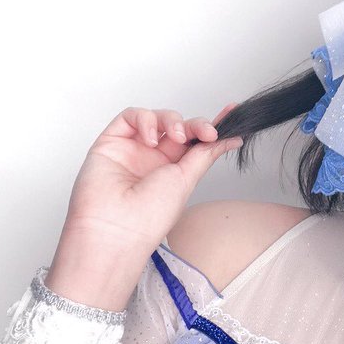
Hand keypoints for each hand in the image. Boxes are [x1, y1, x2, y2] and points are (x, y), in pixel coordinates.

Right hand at [57, 103, 242, 255]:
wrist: (117, 227)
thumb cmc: (149, 216)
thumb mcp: (187, 180)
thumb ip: (205, 154)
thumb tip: (230, 139)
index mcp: (172, 172)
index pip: (193, 142)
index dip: (210, 128)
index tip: (232, 115)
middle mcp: (152, 160)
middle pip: (177, 127)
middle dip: (194, 125)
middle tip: (207, 132)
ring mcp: (132, 149)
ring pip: (156, 118)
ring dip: (172, 121)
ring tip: (176, 136)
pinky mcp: (112, 141)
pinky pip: (130, 117)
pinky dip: (145, 120)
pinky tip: (150, 140)